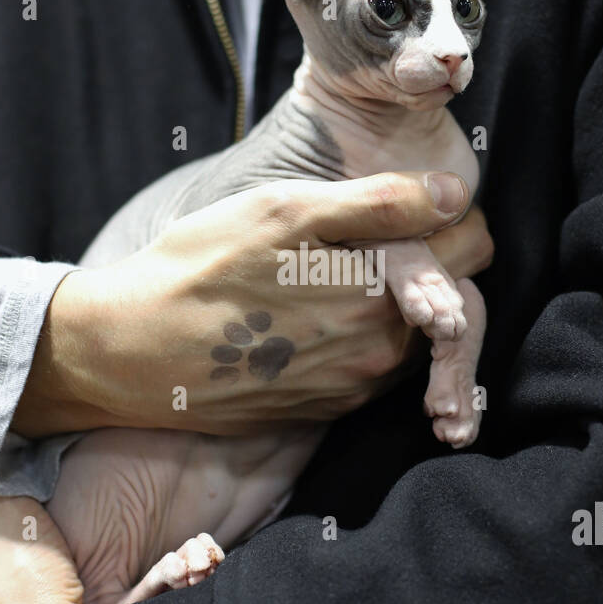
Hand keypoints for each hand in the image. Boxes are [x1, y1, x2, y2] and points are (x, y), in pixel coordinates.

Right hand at [14, 171, 492, 436]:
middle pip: (449, 296)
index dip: (446, 213)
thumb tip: (454, 193)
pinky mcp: (325, 410)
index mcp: (382, 298)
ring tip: (327, 271)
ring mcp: (353, 390)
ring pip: (411, 333)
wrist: (129, 353)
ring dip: (392, 301)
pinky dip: (358, 334)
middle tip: (360, 233)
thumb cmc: (199, 268)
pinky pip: (371, 364)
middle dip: (424, 260)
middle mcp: (381, 356)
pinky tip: (306, 311)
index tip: (406, 200)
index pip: (472, 248)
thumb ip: (380, 203)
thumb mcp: (284, 213)